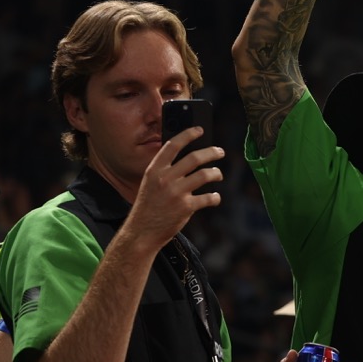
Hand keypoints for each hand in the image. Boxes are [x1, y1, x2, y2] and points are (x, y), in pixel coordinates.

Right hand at [128, 126, 224, 247]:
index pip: (173, 145)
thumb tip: (190, 156)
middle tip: (220, 151)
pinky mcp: (186, 207)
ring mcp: (176, 192)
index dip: (188, 134)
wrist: (142, 231)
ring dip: (217, 173)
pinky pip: (209, 197)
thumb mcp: (150, 183)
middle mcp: (165, 178)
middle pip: (195, 158)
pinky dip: (215, 197)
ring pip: (206, 175)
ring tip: (218, 174)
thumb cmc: (149, 205)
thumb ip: (166, 170)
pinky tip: (214, 197)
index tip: (200, 130)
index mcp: (154, 170)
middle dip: (212, 152)